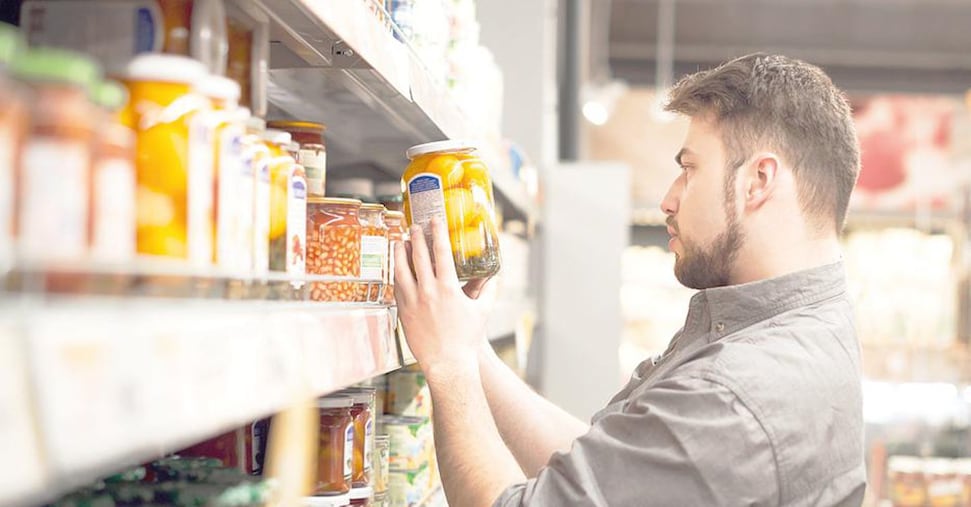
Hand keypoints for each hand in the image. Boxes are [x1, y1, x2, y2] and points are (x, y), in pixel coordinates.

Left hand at [394, 217, 496, 370]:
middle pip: (419, 256)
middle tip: (415, 225)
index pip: (441, 252)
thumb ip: (488, 291)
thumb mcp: (482, 312)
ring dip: (400, 252)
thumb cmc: (466, 338)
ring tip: (401, 241)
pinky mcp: (403, 312)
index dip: (437, 233)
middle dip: (417, 237)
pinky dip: (397, 274)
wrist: (447, 362)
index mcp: (448, 288)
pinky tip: (397, 268)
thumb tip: (494, 278)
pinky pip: (397, 287)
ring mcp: (413, 301)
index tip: (435, 220)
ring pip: (401, 270)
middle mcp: (428, 292)